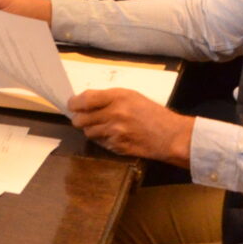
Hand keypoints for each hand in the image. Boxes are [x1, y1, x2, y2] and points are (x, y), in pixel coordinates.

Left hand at [67, 88, 193, 165]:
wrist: (171, 136)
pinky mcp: (117, 147)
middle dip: (79, 119)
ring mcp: (115, 132)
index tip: (71, 105)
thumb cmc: (152, 113)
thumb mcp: (131, 96)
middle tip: (83, 118)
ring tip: (104, 127)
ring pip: (89, 133)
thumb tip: (85, 102)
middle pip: (81, 119)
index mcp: (117, 97)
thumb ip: (108, 98)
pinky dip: (103, 140)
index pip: (84, 100)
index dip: (74, 103)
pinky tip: (115, 136)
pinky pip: (100, 143)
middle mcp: (114, 114)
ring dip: (92, 130)